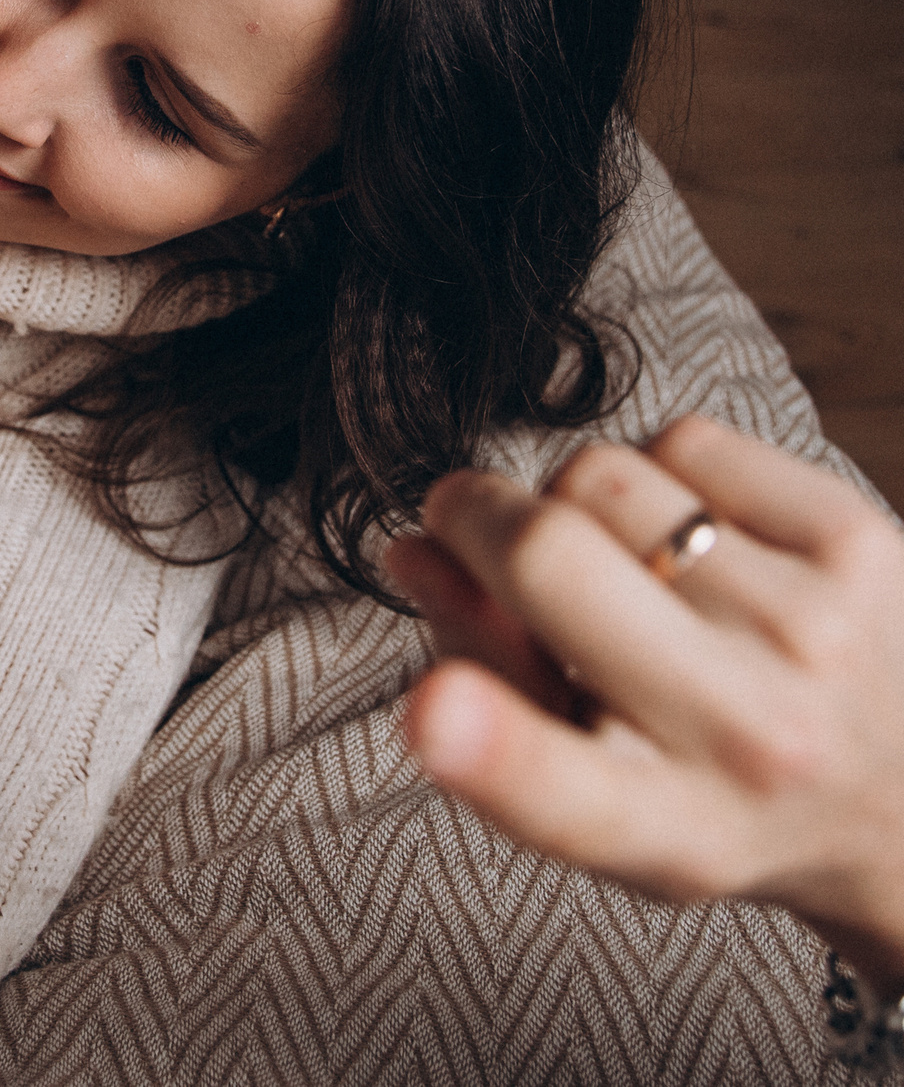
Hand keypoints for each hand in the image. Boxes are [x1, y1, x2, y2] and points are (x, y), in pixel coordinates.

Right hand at [392, 415, 903, 997]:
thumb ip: (483, 676)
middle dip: (473, 515)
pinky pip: (682, 441)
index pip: (565, 792)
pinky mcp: (862, 541)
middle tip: (464, 523)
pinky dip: (660, 472)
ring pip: (600, 476)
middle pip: (547, 559)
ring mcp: (816, 628)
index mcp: (664, 826)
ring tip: (619, 563)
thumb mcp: (588, 785)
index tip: (432, 715)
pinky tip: (691, 538)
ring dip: (575, 500)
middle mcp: (749, 733)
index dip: (486, 746)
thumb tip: (412, 549)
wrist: (902, 793)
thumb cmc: (705, 783)